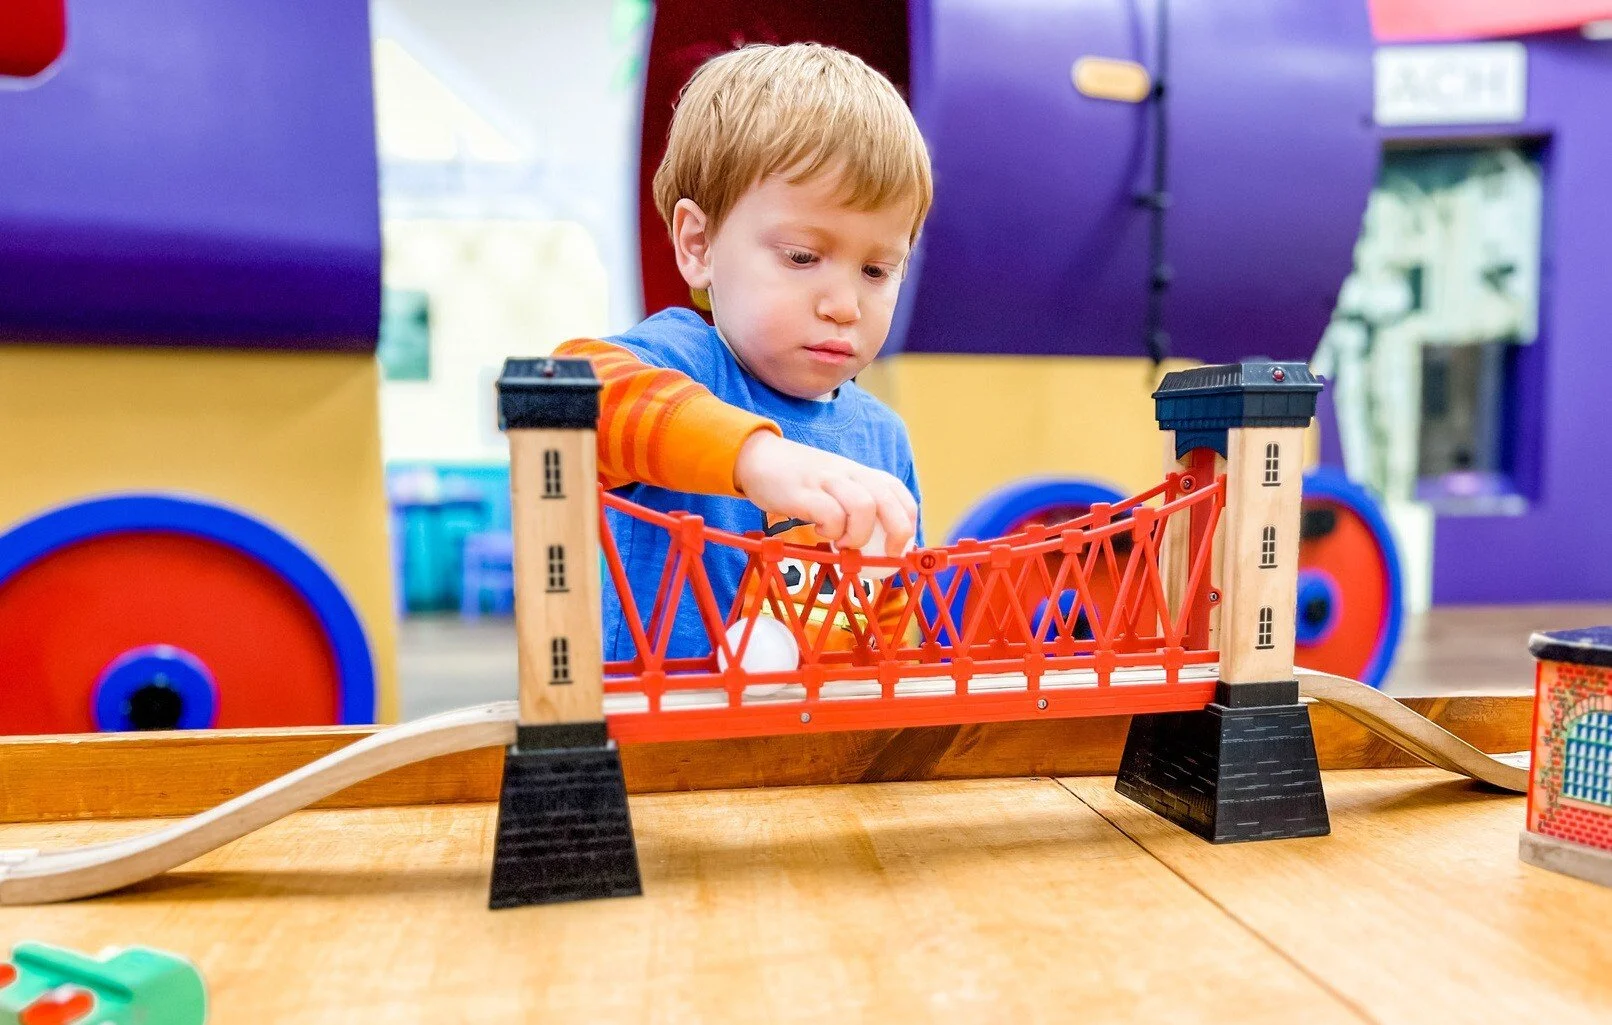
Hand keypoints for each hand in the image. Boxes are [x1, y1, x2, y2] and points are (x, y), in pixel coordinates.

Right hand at [734, 431, 916, 554]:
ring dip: (858, 534)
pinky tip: (818, 531)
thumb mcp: (833, 486)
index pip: (897, 490)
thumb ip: (853, 505)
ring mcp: (826, 480)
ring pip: (863, 506)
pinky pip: (830, 514)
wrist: (757, 457)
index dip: (907, 520)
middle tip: (885, 555)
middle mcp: (848, 473)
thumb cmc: (799, 481)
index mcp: (859, 473)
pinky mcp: (803, 492)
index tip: (898, 546)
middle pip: (887, 499)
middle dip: (897, 532)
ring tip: (841, 543)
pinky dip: (830, 530)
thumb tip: (876, 543)